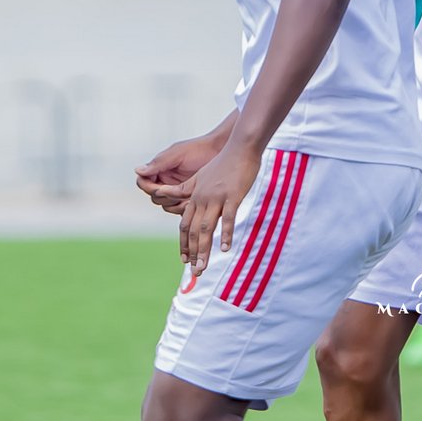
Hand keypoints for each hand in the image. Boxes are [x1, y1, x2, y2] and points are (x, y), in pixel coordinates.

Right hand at [137, 134, 228, 212]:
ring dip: (174, 204)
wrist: (220, 152)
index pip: (144, 183)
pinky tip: (192, 204)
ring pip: (167, 206)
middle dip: (164, 197)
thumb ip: (159, 163)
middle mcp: (166, 181)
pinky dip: (185, 209)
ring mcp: (178, 191)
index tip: (158, 188)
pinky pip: (181, 210)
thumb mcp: (177, 154)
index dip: (148, 187)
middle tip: (175, 194)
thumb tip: (137, 170)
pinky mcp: (190, 199)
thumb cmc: (199, 149)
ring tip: (185, 201)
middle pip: (155, 197)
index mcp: (160, 170)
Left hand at [178, 139, 262, 270]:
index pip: (185, 225)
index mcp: (195, 196)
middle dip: (192, 253)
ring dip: (203, 250)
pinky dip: (226, 234)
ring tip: (202, 268)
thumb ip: (190, 190)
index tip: (185, 259)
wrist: (239, 147)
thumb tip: (182, 199)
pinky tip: (226, 248)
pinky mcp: (232, 195)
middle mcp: (202, 199)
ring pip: (206, 228)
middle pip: (193, 231)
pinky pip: (227, 218)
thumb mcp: (202, 176)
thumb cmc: (224, 162)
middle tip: (194, 272)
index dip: (184, 244)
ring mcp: (216, 198)